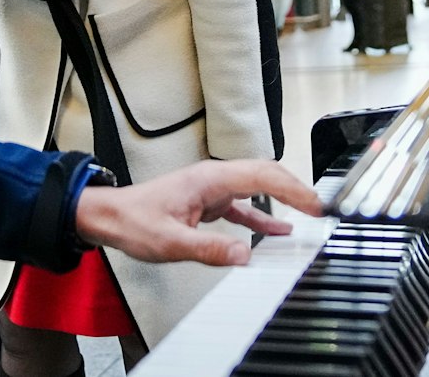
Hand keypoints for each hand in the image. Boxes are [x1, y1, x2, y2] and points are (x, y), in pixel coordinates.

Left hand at [75, 159, 322, 265]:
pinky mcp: (208, 202)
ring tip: (308, 215)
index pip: (261, 175)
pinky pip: (244, 206)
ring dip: (282, 199)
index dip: (291, 189)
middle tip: (320, 208)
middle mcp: (214, 178)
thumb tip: (244, 255)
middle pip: (265, 174)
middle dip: (295, 189)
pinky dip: (263, 216)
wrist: (109, 216)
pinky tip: (277, 230)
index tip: (313, 204)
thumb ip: (208, 248)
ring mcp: (212, 188)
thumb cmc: (133, 220)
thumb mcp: (170, 241)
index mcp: (209, 179)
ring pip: (257, 186)